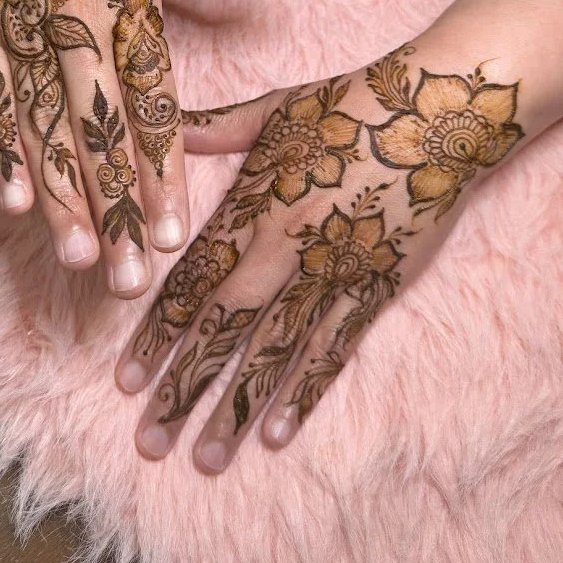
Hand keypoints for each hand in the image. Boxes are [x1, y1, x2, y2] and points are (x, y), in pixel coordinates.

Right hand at [0, 0, 316, 297]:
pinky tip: (13, 198)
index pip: (152, 103)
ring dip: (61, 194)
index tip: (172, 231)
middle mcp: (75, 18)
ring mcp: (17, 20)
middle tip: (126, 276)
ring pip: (44, 125)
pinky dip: (0, 145)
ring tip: (76, 254)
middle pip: (100, 130)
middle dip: (115, 207)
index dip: (162, 171)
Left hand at [115, 40, 527, 470]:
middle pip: (223, 328)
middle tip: (150, 440)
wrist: (436, 114)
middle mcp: (284, 247)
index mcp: (252, 205)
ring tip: (204, 457)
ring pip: (275, 350)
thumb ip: (210, 129)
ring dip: (236, 406)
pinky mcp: (375, 288)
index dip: (157, 333)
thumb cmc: (349, 105)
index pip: (191, 282)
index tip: (126, 379)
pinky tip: (277, 434)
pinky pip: (334, 349)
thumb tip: (155, 126)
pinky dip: (304, 391)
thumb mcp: (272, 109)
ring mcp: (332, 272)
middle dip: (183, 386)